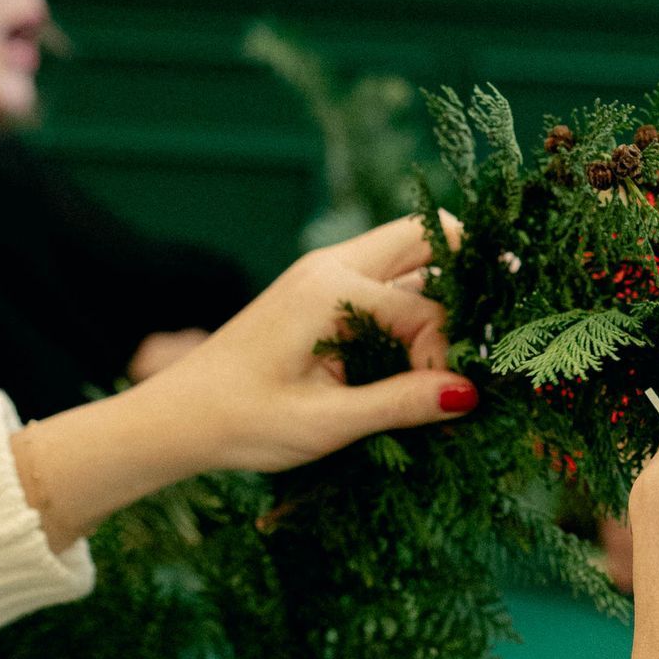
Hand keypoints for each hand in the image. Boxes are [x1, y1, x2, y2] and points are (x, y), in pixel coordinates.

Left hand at [12, 216, 469, 548]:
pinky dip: (412, 305)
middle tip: (480, 340)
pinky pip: (385, 279)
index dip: (447, 356)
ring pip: (409, 254)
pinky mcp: (321, 291)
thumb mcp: (326, 423)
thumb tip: (469, 395)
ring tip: (450, 353)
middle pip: (428, 236)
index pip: (427, 309)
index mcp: (330, 289)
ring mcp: (325, 273)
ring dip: (438, 295)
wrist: (178, 417)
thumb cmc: (242, 422)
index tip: (445, 403)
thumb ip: (399, 404)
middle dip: (466, 280)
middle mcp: (331, 266)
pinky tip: (415, 355)